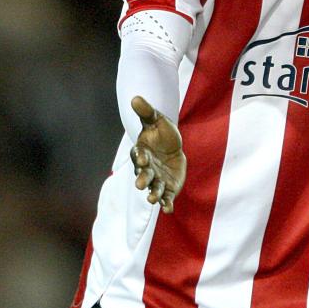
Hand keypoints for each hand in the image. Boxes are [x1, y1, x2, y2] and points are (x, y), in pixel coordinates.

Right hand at [130, 95, 185, 212]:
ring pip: (153, 189)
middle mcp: (147, 168)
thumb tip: (134, 97)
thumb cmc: (162, 133)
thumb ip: (146, 112)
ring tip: (153, 200)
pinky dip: (166, 204)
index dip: (141, 157)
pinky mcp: (166, 188)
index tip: (144, 158)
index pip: (139, 155)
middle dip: (141, 179)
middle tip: (140, 184)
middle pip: (143, 175)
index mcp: (142, 152)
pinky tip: (169, 210)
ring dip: (152, 194)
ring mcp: (156, 180)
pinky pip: (165, 198)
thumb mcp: (157, 120)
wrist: (173, 147)